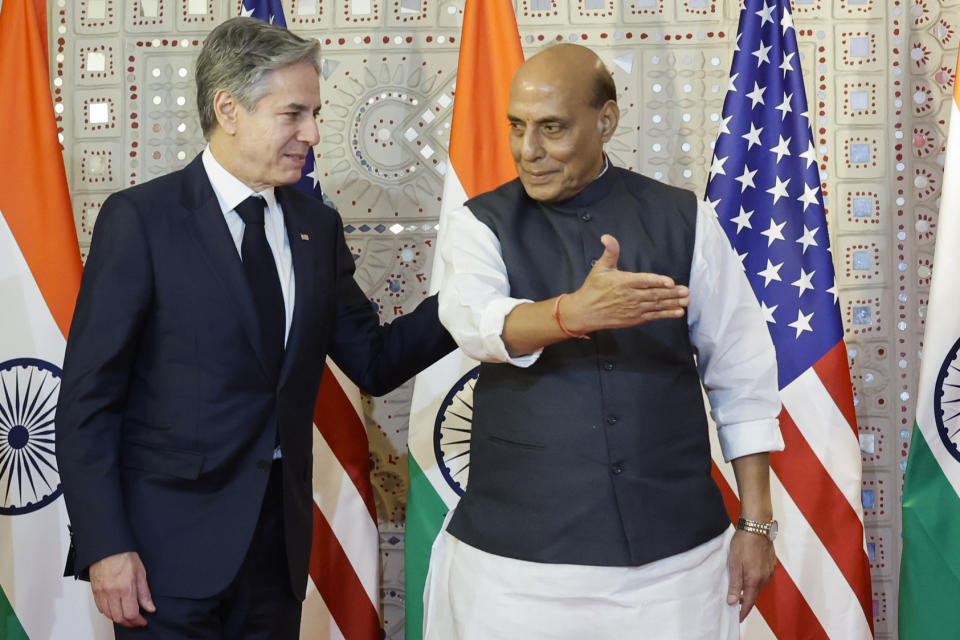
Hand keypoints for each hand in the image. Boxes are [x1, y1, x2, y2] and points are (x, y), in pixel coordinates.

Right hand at [89, 551, 155, 626]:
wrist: (108, 548)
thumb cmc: (124, 556)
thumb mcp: (141, 573)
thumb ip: (144, 593)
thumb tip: (150, 607)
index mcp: (125, 588)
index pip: (131, 613)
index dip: (138, 621)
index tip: (143, 621)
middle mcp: (112, 593)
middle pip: (119, 618)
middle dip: (129, 623)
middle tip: (136, 621)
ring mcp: (102, 593)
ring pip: (109, 615)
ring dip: (119, 619)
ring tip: (128, 616)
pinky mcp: (95, 592)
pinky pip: (101, 609)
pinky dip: (109, 613)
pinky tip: (116, 610)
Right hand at [563, 234, 689, 332]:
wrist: (585, 312)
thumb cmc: (593, 288)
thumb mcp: (600, 267)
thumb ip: (610, 252)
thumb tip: (607, 237)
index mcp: (624, 282)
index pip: (644, 281)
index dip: (658, 281)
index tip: (670, 282)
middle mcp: (631, 296)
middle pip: (654, 294)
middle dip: (672, 293)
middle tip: (686, 291)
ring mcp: (634, 309)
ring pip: (656, 305)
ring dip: (672, 303)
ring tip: (686, 300)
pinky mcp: (635, 318)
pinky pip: (653, 316)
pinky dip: (666, 314)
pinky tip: (678, 312)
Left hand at [726, 530, 775, 621]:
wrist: (757, 527)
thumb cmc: (743, 543)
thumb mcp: (734, 564)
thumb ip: (734, 584)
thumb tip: (733, 601)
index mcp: (755, 580)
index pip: (749, 602)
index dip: (743, 612)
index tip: (738, 618)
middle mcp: (765, 578)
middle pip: (754, 594)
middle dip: (745, 600)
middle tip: (734, 601)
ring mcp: (770, 571)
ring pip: (759, 586)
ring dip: (750, 588)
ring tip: (739, 587)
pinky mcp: (772, 565)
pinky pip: (764, 577)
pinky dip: (756, 579)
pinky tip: (748, 573)